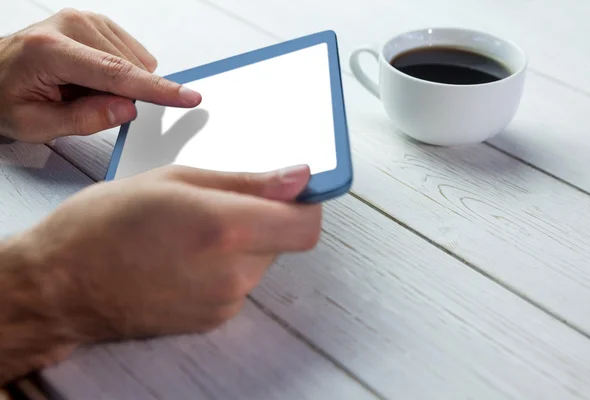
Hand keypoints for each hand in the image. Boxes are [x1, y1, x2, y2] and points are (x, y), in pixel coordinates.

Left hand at [0, 8, 201, 142]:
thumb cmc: (6, 97)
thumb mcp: (35, 124)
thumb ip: (84, 119)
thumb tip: (127, 109)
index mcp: (51, 50)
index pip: (116, 74)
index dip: (157, 90)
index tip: (188, 96)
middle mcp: (70, 25)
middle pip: (128, 69)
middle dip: (120, 96)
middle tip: (81, 102)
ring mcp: (84, 19)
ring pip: (134, 62)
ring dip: (119, 84)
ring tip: (81, 89)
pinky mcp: (96, 22)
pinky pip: (131, 54)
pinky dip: (120, 72)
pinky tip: (92, 78)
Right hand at [8, 164, 320, 351]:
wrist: (62, 284)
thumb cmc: (104, 224)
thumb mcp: (175, 181)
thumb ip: (246, 182)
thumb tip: (298, 178)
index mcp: (226, 228)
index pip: (306, 225)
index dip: (306, 204)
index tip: (292, 190)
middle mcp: (233, 272)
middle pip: (284, 240)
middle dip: (265, 218)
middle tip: (218, 204)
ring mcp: (224, 301)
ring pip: (260, 261)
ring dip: (242, 242)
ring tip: (192, 231)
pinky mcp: (213, 319)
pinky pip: (239, 283)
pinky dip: (225, 266)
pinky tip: (185, 256)